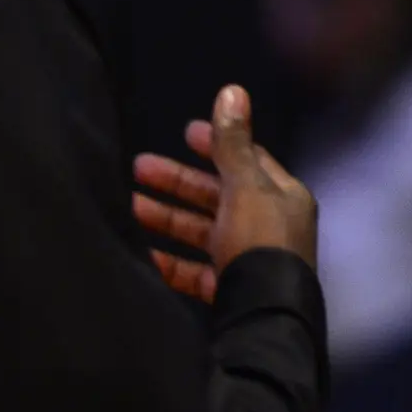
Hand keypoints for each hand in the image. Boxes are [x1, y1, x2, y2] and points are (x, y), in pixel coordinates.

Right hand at [132, 85, 316, 302]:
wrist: (265, 321)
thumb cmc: (260, 244)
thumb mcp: (246, 187)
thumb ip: (232, 144)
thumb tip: (232, 90)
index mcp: (282, 197)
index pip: (248, 160)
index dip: (217, 144)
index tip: (184, 133)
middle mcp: (269, 227)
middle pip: (218, 196)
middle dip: (178, 182)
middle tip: (138, 167)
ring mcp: (249, 262)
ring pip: (202, 233)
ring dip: (167, 218)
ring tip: (128, 207)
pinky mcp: (230, 294)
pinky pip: (196, 272)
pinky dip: (171, 261)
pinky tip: (143, 253)